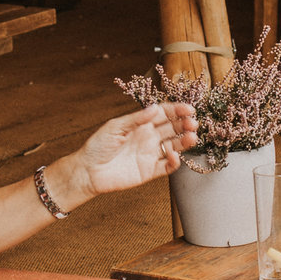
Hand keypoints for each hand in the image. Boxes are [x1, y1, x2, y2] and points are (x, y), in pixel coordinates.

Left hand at [70, 101, 198, 196]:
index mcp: (141, 124)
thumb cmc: (98, 146)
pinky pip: (167, 167)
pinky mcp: (149, 171)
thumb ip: (136, 119)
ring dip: (184, 141)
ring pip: (174, 146)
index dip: (177, 111)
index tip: (189, 109)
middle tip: (192, 123)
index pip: (164, 114)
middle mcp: (148, 138)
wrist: (88, 171)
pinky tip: (174, 155)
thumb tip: (155, 108)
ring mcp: (150, 154)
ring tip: (192, 138)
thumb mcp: (115, 127)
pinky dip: (174, 162)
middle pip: (172, 128)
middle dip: (184, 124)